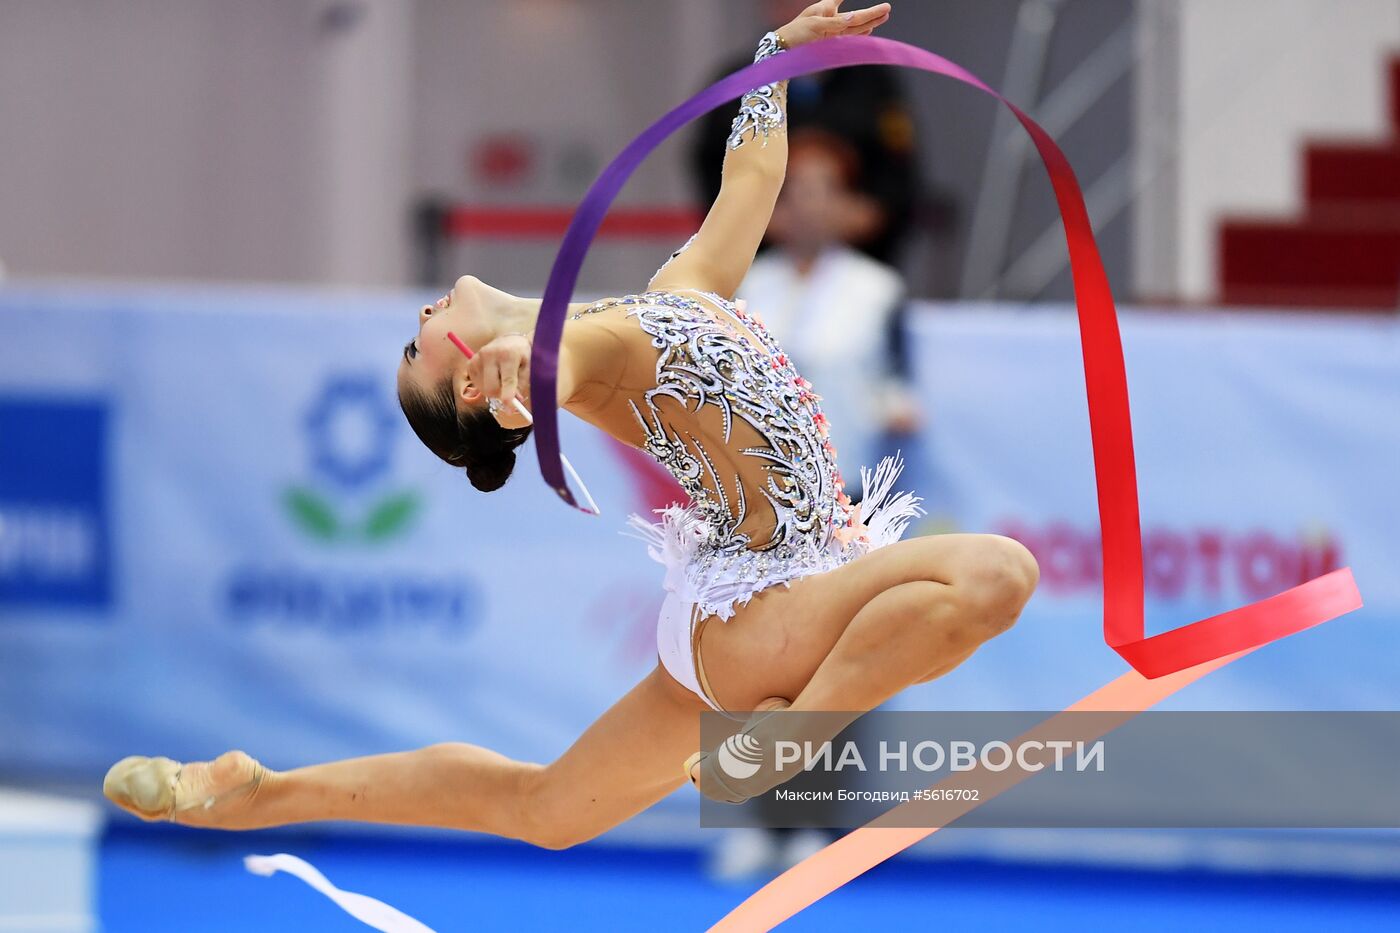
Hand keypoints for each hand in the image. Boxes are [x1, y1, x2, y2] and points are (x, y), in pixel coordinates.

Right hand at [466, 333, 531, 424]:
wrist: (510, 341)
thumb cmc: (523, 355)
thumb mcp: (530, 366)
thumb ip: (523, 383)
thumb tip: (515, 401)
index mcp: (508, 354)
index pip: (507, 380)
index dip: (508, 398)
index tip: (511, 409)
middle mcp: (490, 354)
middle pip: (491, 388)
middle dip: (500, 396)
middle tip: (510, 395)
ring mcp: (478, 358)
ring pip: (483, 388)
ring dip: (494, 390)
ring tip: (502, 379)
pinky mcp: (471, 363)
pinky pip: (477, 384)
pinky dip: (485, 386)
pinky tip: (493, 377)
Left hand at [776, 1, 891, 48]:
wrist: (783, 50)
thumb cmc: (794, 33)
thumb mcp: (814, 24)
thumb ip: (835, 22)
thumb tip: (853, 17)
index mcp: (825, 8)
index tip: (872, 3)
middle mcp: (831, 19)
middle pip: (855, 16)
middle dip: (871, 13)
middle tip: (887, 9)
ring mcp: (832, 32)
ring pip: (855, 27)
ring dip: (870, 22)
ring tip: (884, 16)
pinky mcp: (831, 44)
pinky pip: (849, 37)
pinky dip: (860, 34)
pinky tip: (868, 30)